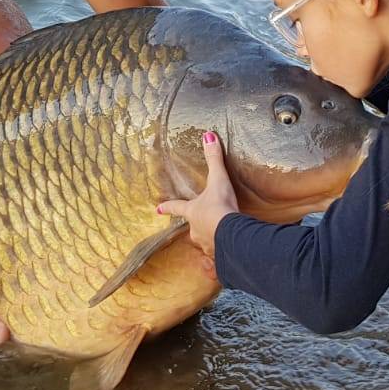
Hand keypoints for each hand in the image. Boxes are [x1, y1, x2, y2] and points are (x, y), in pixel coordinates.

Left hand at [158, 131, 237, 261]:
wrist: (231, 234)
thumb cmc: (221, 205)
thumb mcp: (218, 179)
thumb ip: (214, 159)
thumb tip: (208, 135)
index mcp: (192, 212)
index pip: (176, 207)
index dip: (167, 207)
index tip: (157, 209)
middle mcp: (195, 229)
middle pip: (192, 227)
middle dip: (197, 226)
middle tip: (204, 223)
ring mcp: (206, 244)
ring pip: (206, 242)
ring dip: (211, 239)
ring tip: (220, 238)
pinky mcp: (218, 254)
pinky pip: (219, 253)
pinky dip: (222, 252)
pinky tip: (228, 252)